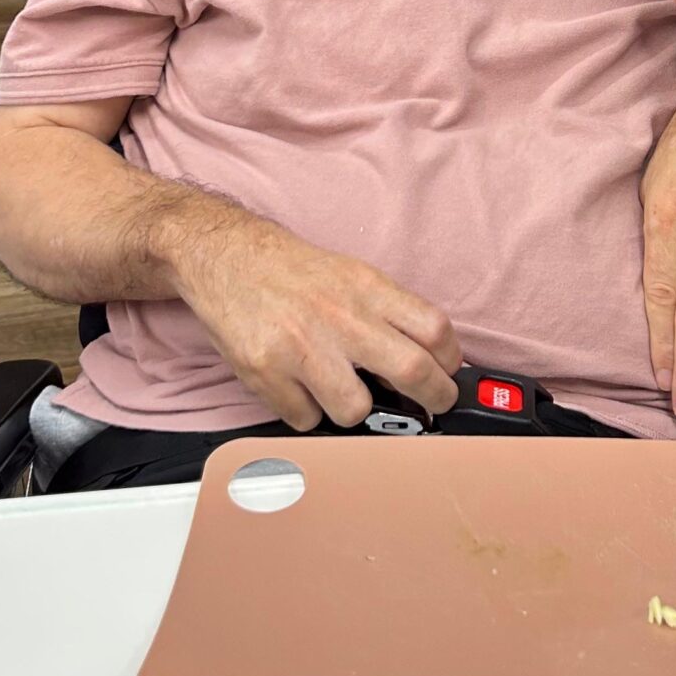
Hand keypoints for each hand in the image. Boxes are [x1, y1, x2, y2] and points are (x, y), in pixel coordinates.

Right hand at [170, 207, 461, 432]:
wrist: (225, 256)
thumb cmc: (292, 271)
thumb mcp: (350, 275)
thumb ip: (388, 312)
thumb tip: (432, 358)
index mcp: (365, 288)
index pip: (433, 329)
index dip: (451, 362)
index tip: (448, 374)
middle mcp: (338, 317)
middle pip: (411, 371)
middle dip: (433, 398)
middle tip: (430, 405)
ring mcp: (300, 348)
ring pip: (355, 409)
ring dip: (354, 408)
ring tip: (341, 389)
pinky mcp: (265, 372)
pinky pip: (305, 419)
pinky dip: (307, 411)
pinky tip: (299, 387)